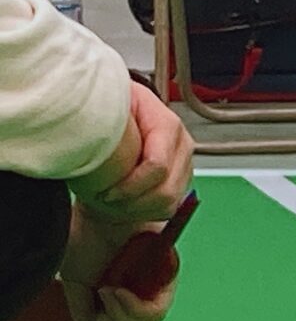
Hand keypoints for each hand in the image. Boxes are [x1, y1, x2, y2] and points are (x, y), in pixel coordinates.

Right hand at [58, 209, 175, 320]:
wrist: (97, 215)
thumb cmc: (86, 240)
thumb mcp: (77, 283)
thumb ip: (82, 312)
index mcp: (121, 298)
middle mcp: (142, 294)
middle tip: (101, 314)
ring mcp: (156, 287)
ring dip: (122, 317)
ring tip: (109, 293)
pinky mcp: (167, 276)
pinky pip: (156, 309)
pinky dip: (133, 307)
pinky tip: (118, 291)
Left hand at [76, 83, 193, 226]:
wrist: (113, 128)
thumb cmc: (105, 116)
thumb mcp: (100, 107)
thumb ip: (100, 118)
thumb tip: (86, 134)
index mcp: (165, 123)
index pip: (157, 164)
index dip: (130, 184)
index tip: (104, 192)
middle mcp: (181, 143)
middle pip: (166, 188)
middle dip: (131, 201)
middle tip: (105, 200)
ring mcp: (184, 162)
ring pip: (169, 201)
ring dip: (137, 209)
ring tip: (113, 204)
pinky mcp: (182, 180)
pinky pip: (170, 207)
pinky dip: (146, 212)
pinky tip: (125, 204)